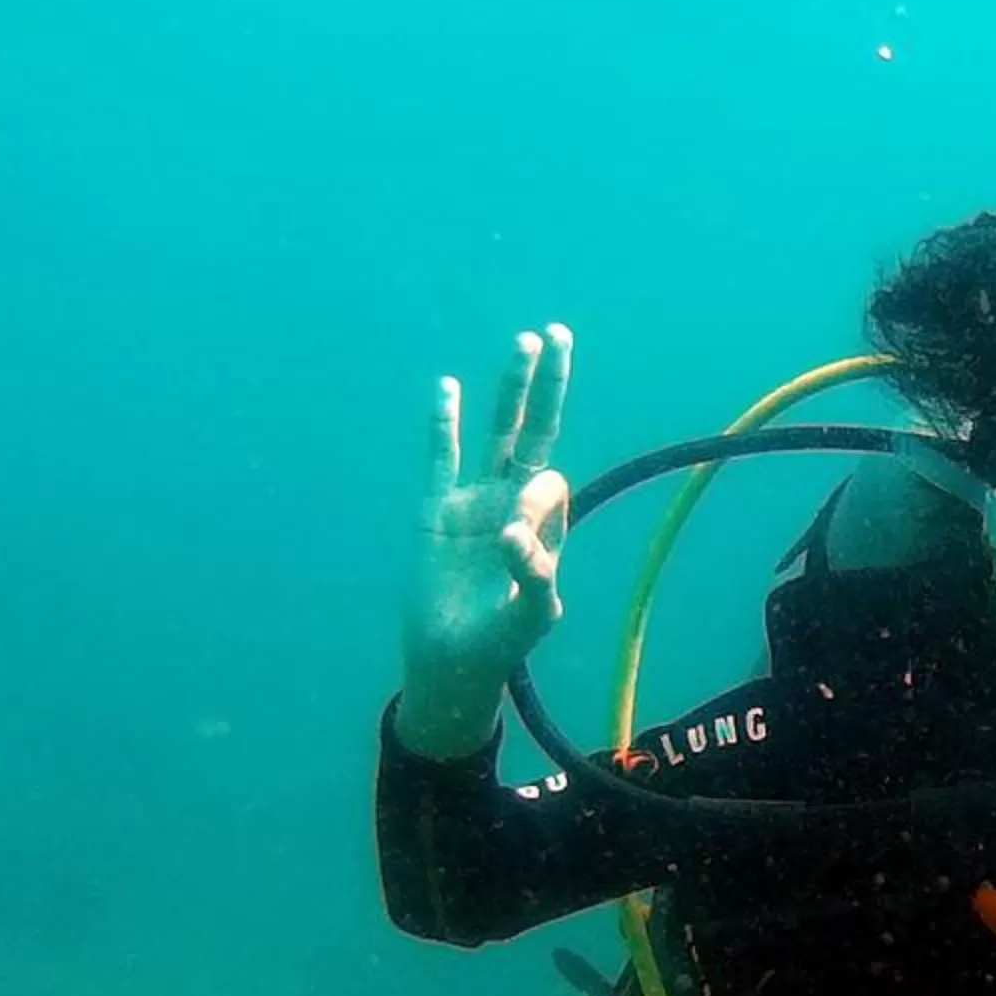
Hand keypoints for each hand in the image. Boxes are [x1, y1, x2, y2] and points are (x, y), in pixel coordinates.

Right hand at [396, 326, 573, 755]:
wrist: (450, 661)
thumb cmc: (500, 643)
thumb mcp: (531, 615)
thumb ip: (533, 575)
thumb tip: (511, 531)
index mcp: (546, 525)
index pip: (549, 485)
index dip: (535, 499)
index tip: (510, 539)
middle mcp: (513, 502)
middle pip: (536, 431)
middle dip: (549, 387)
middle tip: (559, 334)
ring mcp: (474, 500)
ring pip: (495, 432)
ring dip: (510, 389)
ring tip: (525, 342)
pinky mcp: (436, 510)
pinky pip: (441, 459)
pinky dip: (443, 425)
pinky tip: (447, 388)